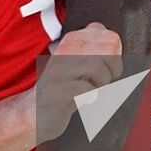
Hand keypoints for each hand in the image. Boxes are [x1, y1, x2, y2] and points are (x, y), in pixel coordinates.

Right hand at [35, 22, 122, 141]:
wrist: (35, 112)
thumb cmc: (62, 87)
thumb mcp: (77, 61)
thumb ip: (94, 47)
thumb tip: (115, 40)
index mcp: (73, 40)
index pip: (111, 38)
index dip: (115, 56)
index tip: (105, 67)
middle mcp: (66, 50)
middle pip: (109, 50)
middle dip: (112, 69)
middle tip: (100, 81)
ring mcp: (60, 69)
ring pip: (99, 68)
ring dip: (100, 84)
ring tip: (88, 90)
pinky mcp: (59, 90)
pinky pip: (88, 89)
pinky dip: (90, 97)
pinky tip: (80, 99)